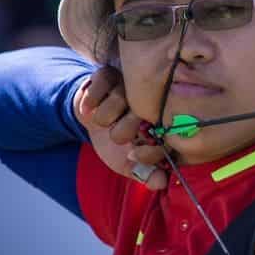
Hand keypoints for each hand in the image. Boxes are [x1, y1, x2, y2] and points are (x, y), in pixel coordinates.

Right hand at [74, 66, 169, 190]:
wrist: (90, 119)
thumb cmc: (114, 142)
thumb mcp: (127, 163)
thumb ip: (144, 173)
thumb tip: (161, 182)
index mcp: (163, 120)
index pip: (165, 134)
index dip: (147, 149)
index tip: (133, 154)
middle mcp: (153, 97)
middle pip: (140, 115)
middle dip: (121, 133)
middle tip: (117, 135)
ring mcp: (132, 82)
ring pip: (117, 102)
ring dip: (104, 117)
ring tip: (106, 119)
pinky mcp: (110, 72)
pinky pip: (100, 85)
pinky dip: (91, 101)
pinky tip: (92, 107)